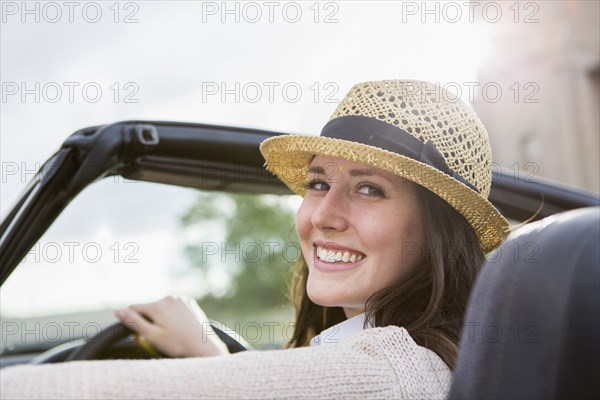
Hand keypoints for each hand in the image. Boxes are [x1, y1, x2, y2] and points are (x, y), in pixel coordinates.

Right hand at [114, 295, 228, 357]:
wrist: (204, 346)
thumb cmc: (177, 344)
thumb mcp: (152, 336)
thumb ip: (134, 322)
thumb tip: (117, 310)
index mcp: (157, 305)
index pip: (134, 308)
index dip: (133, 320)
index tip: (139, 333)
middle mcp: (169, 298)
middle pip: (149, 307)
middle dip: (149, 319)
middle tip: (159, 336)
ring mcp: (180, 299)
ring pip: (161, 307)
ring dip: (160, 317)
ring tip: (170, 332)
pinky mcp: (189, 302)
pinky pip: (174, 307)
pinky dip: (172, 315)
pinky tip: (178, 327)